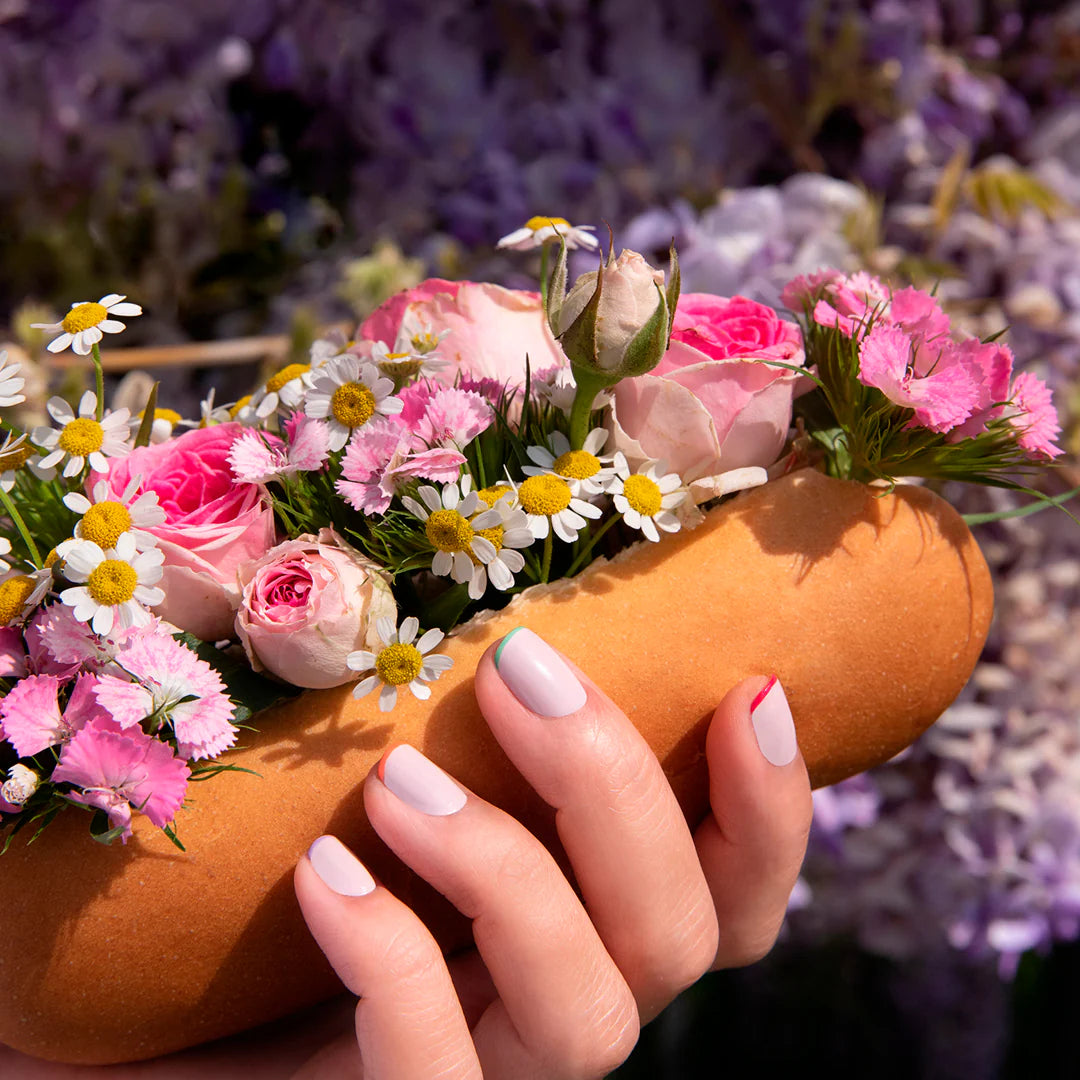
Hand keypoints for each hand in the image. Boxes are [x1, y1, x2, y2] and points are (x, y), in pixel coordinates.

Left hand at [293, 626, 812, 1078]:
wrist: (150, 1024)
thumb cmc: (261, 886)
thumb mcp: (374, 780)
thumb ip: (444, 717)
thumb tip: (467, 592)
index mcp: (584, 924)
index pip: (732, 899)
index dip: (772, 808)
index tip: (746, 687)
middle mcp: (561, 1003)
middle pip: (679, 936)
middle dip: (614, 787)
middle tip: (518, 671)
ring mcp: (490, 1076)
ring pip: (594, 1019)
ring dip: (511, 871)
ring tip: (399, 779)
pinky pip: (440, 1079)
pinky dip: (399, 960)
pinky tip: (329, 873)